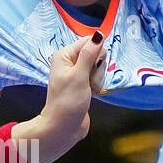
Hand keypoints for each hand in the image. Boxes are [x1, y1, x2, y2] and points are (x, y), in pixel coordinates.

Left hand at [34, 34, 105, 152]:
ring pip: (99, 67)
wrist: (63, 127)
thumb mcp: (79, 75)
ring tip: (89, 90)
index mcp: (65, 55)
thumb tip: (99, 34)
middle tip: (88, 81)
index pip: (89, 41)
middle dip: (97, 68)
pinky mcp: (84, 84)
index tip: (92, 66)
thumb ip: (89, 54)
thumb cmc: (68, 101)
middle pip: (96, 54)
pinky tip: (92, 94)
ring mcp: (78, 73)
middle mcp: (70, 62)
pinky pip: (98, 78)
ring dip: (98, 79)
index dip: (96, 53)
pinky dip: (98, 85)